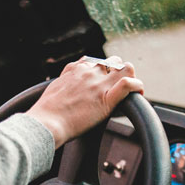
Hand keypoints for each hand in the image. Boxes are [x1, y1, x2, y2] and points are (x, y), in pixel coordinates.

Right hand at [26, 56, 143, 147]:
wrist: (46, 123)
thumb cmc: (45, 113)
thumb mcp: (53, 90)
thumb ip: (64, 85)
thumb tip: (67, 91)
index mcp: (75, 69)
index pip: (96, 61)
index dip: (104, 71)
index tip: (104, 82)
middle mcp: (88, 72)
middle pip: (114, 61)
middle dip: (119, 72)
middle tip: (119, 88)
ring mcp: (98, 84)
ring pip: (125, 67)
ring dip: (130, 77)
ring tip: (130, 91)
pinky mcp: (106, 100)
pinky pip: (128, 84)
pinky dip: (137, 86)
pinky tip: (138, 94)